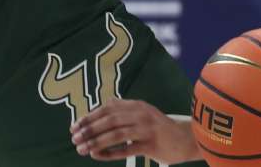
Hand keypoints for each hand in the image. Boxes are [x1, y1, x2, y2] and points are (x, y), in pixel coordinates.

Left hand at [71, 99, 201, 163]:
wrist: (186, 140)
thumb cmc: (159, 129)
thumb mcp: (143, 114)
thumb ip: (124, 111)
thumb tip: (102, 108)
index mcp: (136, 105)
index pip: (107, 108)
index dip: (89, 116)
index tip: (75, 126)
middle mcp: (141, 114)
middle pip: (109, 120)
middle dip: (89, 129)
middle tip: (74, 139)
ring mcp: (147, 129)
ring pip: (116, 134)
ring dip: (96, 142)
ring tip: (81, 149)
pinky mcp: (151, 145)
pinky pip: (126, 149)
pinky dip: (109, 152)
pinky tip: (97, 155)